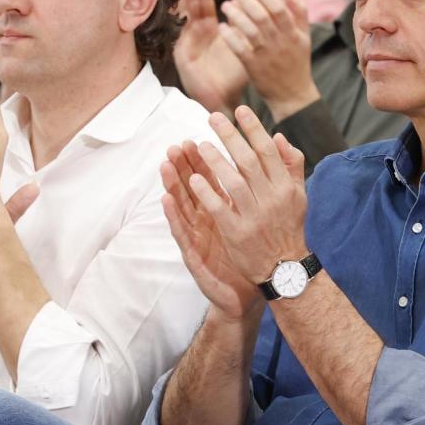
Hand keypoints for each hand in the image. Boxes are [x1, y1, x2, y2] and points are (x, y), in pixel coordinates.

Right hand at [162, 142, 261, 318]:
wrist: (257, 286)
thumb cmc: (254, 252)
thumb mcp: (255, 219)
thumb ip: (256, 192)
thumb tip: (260, 165)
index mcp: (222, 209)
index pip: (209, 179)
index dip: (202, 160)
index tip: (196, 138)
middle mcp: (206, 219)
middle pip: (191, 188)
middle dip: (184, 166)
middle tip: (176, 144)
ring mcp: (198, 236)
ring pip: (182, 206)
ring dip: (172, 185)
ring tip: (165, 164)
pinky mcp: (194, 254)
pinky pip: (182, 233)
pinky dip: (173, 216)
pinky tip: (165, 200)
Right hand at [173, 0, 249, 115]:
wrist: (223, 101)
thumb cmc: (234, 77)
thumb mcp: (245, 48)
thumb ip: (251, 30)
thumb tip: (266, 12)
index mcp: (212, 30)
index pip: (207, 3)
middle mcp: (197, 33)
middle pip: (196, 4)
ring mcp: (187, 42)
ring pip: (186, 16)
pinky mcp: (181, 54)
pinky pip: (180, 34)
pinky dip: (179, 20)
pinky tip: (178, 5)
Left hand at [180, 106, 310, 289]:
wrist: (286, 269)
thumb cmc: (289, 228)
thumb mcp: (298, 195)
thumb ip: (291, 165)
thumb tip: (278, 136)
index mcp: (286, 187)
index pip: (268, 151)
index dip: (254, 129)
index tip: (239, 110)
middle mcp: (272, 199)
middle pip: (249, 161)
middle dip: (230, 137)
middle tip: (213, 117)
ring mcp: (255, 217)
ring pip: (233, 182)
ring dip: (215, 161)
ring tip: (199, 145)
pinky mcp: (238, 234)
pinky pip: (220, 209)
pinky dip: (207, 193)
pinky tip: (194, 178)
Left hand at [220, 0, 316, 118]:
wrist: (293, 95)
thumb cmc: (297, 63)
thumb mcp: (304, 38)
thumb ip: (299, 13)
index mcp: (293, 34)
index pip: (278, 8)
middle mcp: (280, 44)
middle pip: (261, 16)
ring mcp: (267, 56)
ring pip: (249, 30)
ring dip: (235, 15)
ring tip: (225, 4)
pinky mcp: (254, 68)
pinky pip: (239, 48)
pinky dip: (230, 36)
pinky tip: (222, 27)